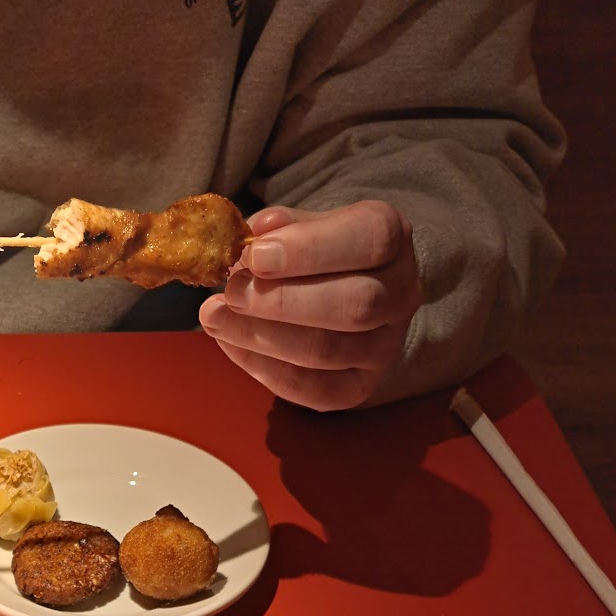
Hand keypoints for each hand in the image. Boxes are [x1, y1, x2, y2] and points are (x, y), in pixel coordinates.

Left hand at [199, 201, 421, 410]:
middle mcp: (400, 294)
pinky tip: (230, 343)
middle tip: (231, 292)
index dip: (309, 249)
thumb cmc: (316, 254)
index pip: (370, 239)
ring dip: (261, 336)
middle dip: (281, 301)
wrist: (339, 295)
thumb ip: (281, 226)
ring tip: (216, 317)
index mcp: (392, 239)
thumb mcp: (304, 225)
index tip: (255, 255)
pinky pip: (312, 389)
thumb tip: (256, 231)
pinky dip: (263, 368)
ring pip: (327, 350)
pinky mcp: (358, 387)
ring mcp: (383, 347)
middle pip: (353, 303)